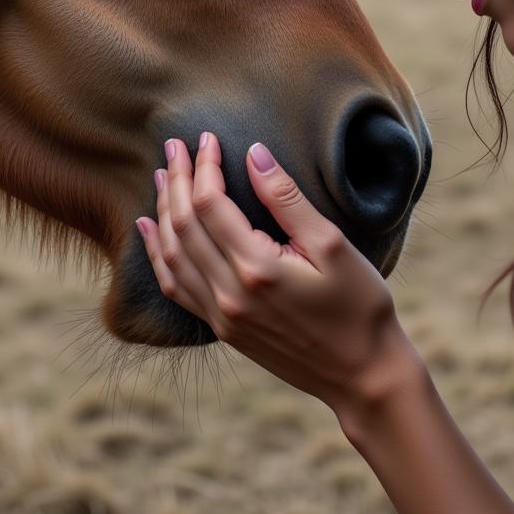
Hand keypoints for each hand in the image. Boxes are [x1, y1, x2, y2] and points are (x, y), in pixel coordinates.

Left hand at [135, 133, 416, 413]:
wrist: (364, 375)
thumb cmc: (359, 306)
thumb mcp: (332, 245)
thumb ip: (287, 199)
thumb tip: (254, 153)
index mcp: (256, 269)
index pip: (211, 204)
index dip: (203, 167)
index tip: (206, 139)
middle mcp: (229, 295)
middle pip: (184, 225)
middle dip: (176, 181)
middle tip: (174, 146)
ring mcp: (222, 316)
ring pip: (173, 254)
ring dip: (162, 211)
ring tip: (161, 177)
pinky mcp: (223, 329)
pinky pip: (176, 286)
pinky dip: (159, 254)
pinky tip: (149, 232)